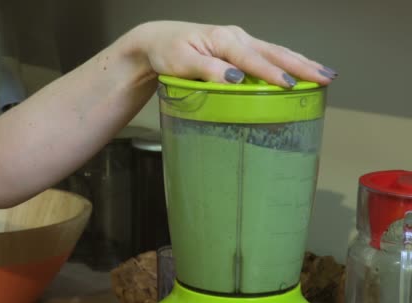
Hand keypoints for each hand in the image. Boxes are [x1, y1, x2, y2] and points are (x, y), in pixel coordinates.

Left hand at [133, 21, 336, 87]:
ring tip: (324, 73)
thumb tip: (235, 79)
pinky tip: (298, 70)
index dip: (272, 73)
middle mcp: (235, 38)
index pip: (252, 59)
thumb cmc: (167, 52)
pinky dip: (285, 62)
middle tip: (327, 77)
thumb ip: (208, 69)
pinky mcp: (237, 49)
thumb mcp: (181, 62)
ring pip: (275, 51)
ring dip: (300, 62)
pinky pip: (266, 54)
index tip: (291, 84)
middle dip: (301, 65)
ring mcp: (238, 41)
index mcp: (223, 40)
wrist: (157, 41)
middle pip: (273, 52)